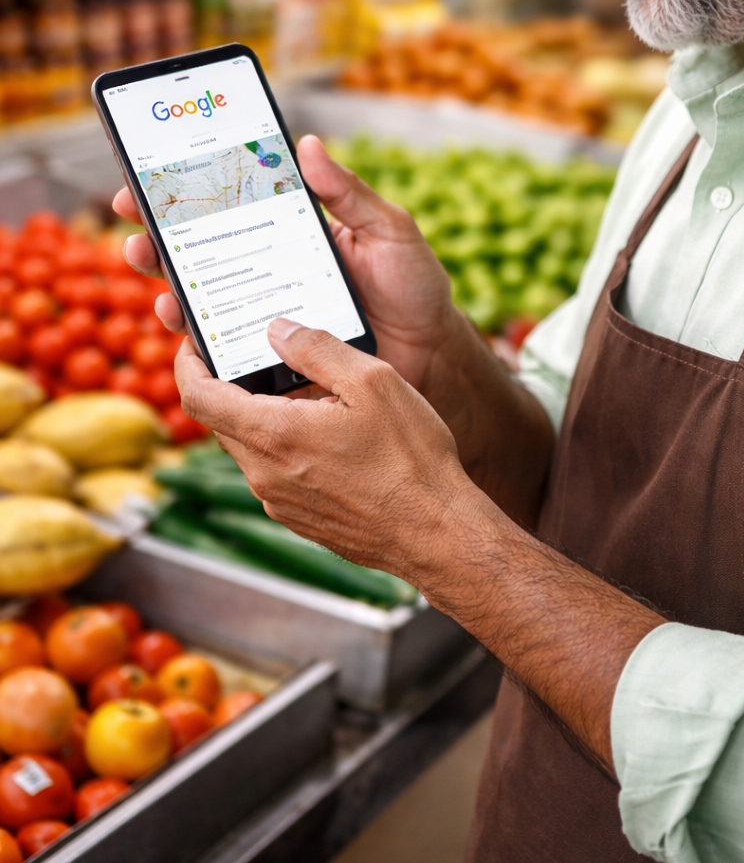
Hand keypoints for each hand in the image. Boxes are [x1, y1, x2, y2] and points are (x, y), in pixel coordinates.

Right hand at [112, 133, 460, 389]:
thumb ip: (349, 193)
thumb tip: (307, 144)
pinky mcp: (271, 357)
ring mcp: (266, 315)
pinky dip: (196, 339)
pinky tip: (183, 327)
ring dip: (167, 286)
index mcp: (291, 231)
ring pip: (201, 299)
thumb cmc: (414, 287)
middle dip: (156, 237)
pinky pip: (223, 348)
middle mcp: (269, 270)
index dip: (185, 191)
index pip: (229, 205)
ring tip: (154, 275)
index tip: (146, 176)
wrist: (433, 356)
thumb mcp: (389, 231)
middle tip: (136, 227)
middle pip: (199, 251)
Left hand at [179, 318, 660, 775]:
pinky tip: (328, 432)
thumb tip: (277, 329)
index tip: (195, 342)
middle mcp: (264, 473)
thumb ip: (317, 349)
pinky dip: (284, 445)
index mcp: (272, 434)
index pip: (197, 396)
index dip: (187, 363)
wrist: (436, 533)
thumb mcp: (372, 381)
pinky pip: (274, 472)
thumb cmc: (409, 457)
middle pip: (221, 421)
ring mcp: (279, 501)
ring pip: (249, 447)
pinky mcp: (299, 518)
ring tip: (304, 391)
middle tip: (257, 354)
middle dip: (229, 385)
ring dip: (262, 416)